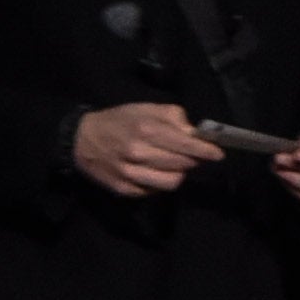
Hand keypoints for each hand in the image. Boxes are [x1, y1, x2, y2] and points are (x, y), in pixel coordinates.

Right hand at [71, 100, 221, 195]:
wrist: (81, 139)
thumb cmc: (117, 121)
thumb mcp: (142, 108)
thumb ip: (170, 116)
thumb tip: (193, 131)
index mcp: (145, 129)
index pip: (185, 145)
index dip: (205, 150)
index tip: (218, 153)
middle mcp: (138, 152)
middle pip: (182, 165)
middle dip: (192, 160)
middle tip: (192, 155)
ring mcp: (131, 174)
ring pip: (171, 182)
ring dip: (178, 173)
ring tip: (173, 164)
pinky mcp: (125, 189)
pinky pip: (155, 191)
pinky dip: (160, 182)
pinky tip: (154, 171)